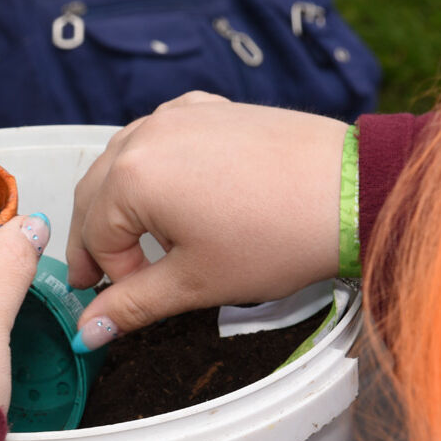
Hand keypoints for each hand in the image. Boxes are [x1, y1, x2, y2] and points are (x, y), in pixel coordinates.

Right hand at [66, 92, 345, 351]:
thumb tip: (89, 331)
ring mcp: (177, 116)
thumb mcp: (194, 283)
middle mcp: (145, 136)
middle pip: (96, 193)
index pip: (95, 234)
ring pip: (123, 160)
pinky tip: (180, 195)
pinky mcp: (208, 109)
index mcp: (131, 177)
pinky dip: (154, 168)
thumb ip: (132, 305)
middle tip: (105, 276)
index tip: (125, 300)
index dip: (109, 275)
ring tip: (151, 239)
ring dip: (122, 201)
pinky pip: (159, 136)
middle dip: (99, 237)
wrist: (352, 191)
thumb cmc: (280, 235)